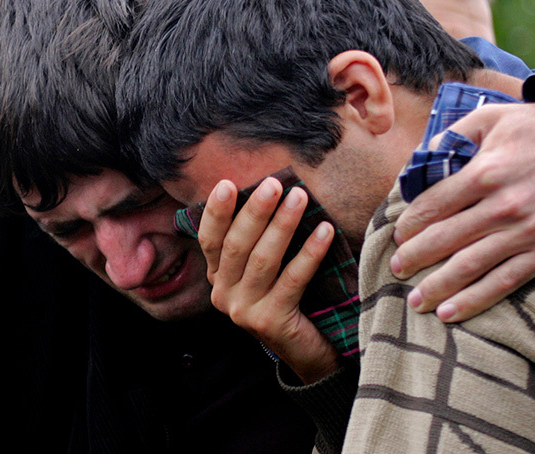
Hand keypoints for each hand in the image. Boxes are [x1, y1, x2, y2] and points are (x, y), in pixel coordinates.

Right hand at [198, 178, 337, 383]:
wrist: (307, 351)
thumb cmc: (289, 297)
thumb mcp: (264, 268)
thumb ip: (258, 238)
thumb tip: (271, 190)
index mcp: (218, 277)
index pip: (209, 239)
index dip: (216, 212)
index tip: (228, 184)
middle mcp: (224, 295)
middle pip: (236, 245)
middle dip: (255, 211)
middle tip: (274, 183)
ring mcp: (244, 311)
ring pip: (263, 260)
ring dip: (283, 225)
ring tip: (300, 198)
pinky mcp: (271, 322)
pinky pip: (292, 280)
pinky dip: (309, 252)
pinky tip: (325, 230)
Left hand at [393, 101, 534, 321]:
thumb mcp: (491, 118)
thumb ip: (450, 136)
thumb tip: (418, 162)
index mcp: (484, 172)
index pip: (432, 206)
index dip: (410, 224)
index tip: (398, 236)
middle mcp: (503, 206)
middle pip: (445, 239)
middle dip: (415, 257)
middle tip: (396, 268)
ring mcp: (526, 232)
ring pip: (470, 266)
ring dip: (437, 286)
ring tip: (415, 300)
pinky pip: (505, 281)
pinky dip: (475, 300)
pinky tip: (452, 312)